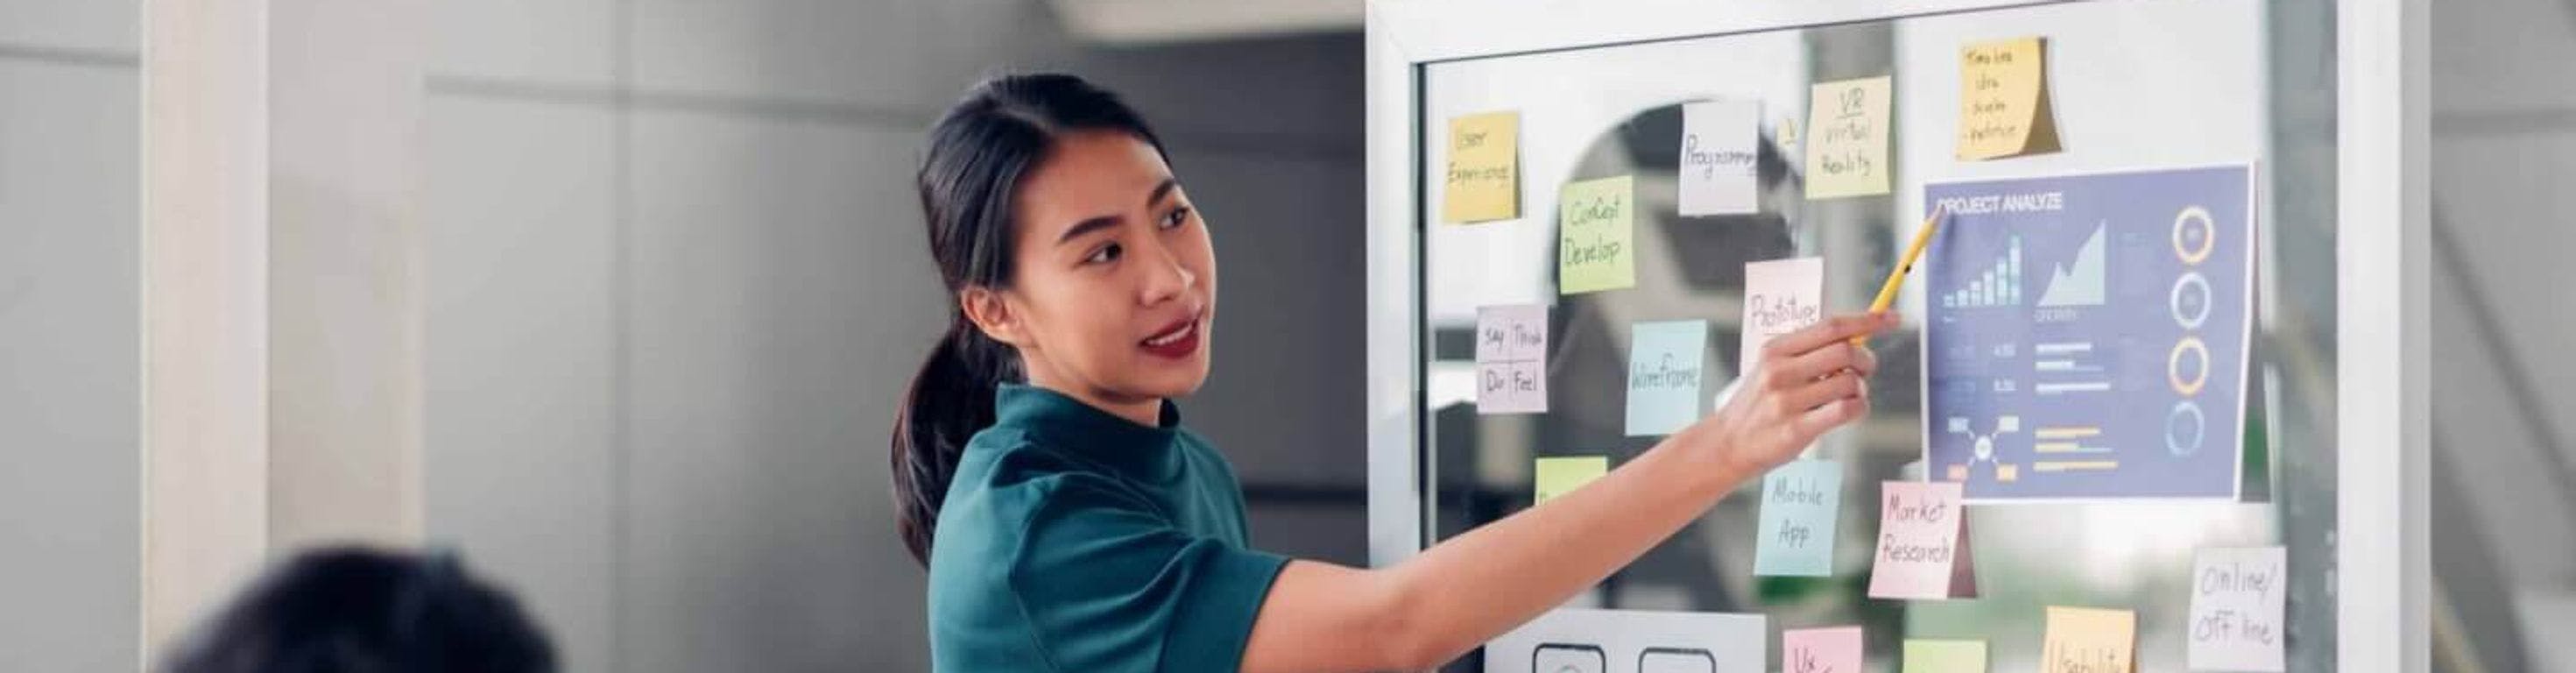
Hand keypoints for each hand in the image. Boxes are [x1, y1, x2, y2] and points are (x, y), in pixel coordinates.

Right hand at [1685, 313, 1895, 477]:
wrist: (1725, 444)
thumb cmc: (1755, 406)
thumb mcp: (1770, 368)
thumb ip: (1806, 354)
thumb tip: (1855, 341)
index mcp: (1775, 350)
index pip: (1830, 326)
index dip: (1867, 320)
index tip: (1891, 318)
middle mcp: (1780, 371)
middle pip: (1845, 352)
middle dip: (1867, 360)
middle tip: (1865, 371)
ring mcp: (1787, 401)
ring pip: (1850, 383)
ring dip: (1861, 389)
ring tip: (1850, 396)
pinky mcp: (1796, 430)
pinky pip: (1846, 410)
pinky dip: (1859, 408)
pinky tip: (1851, 411)